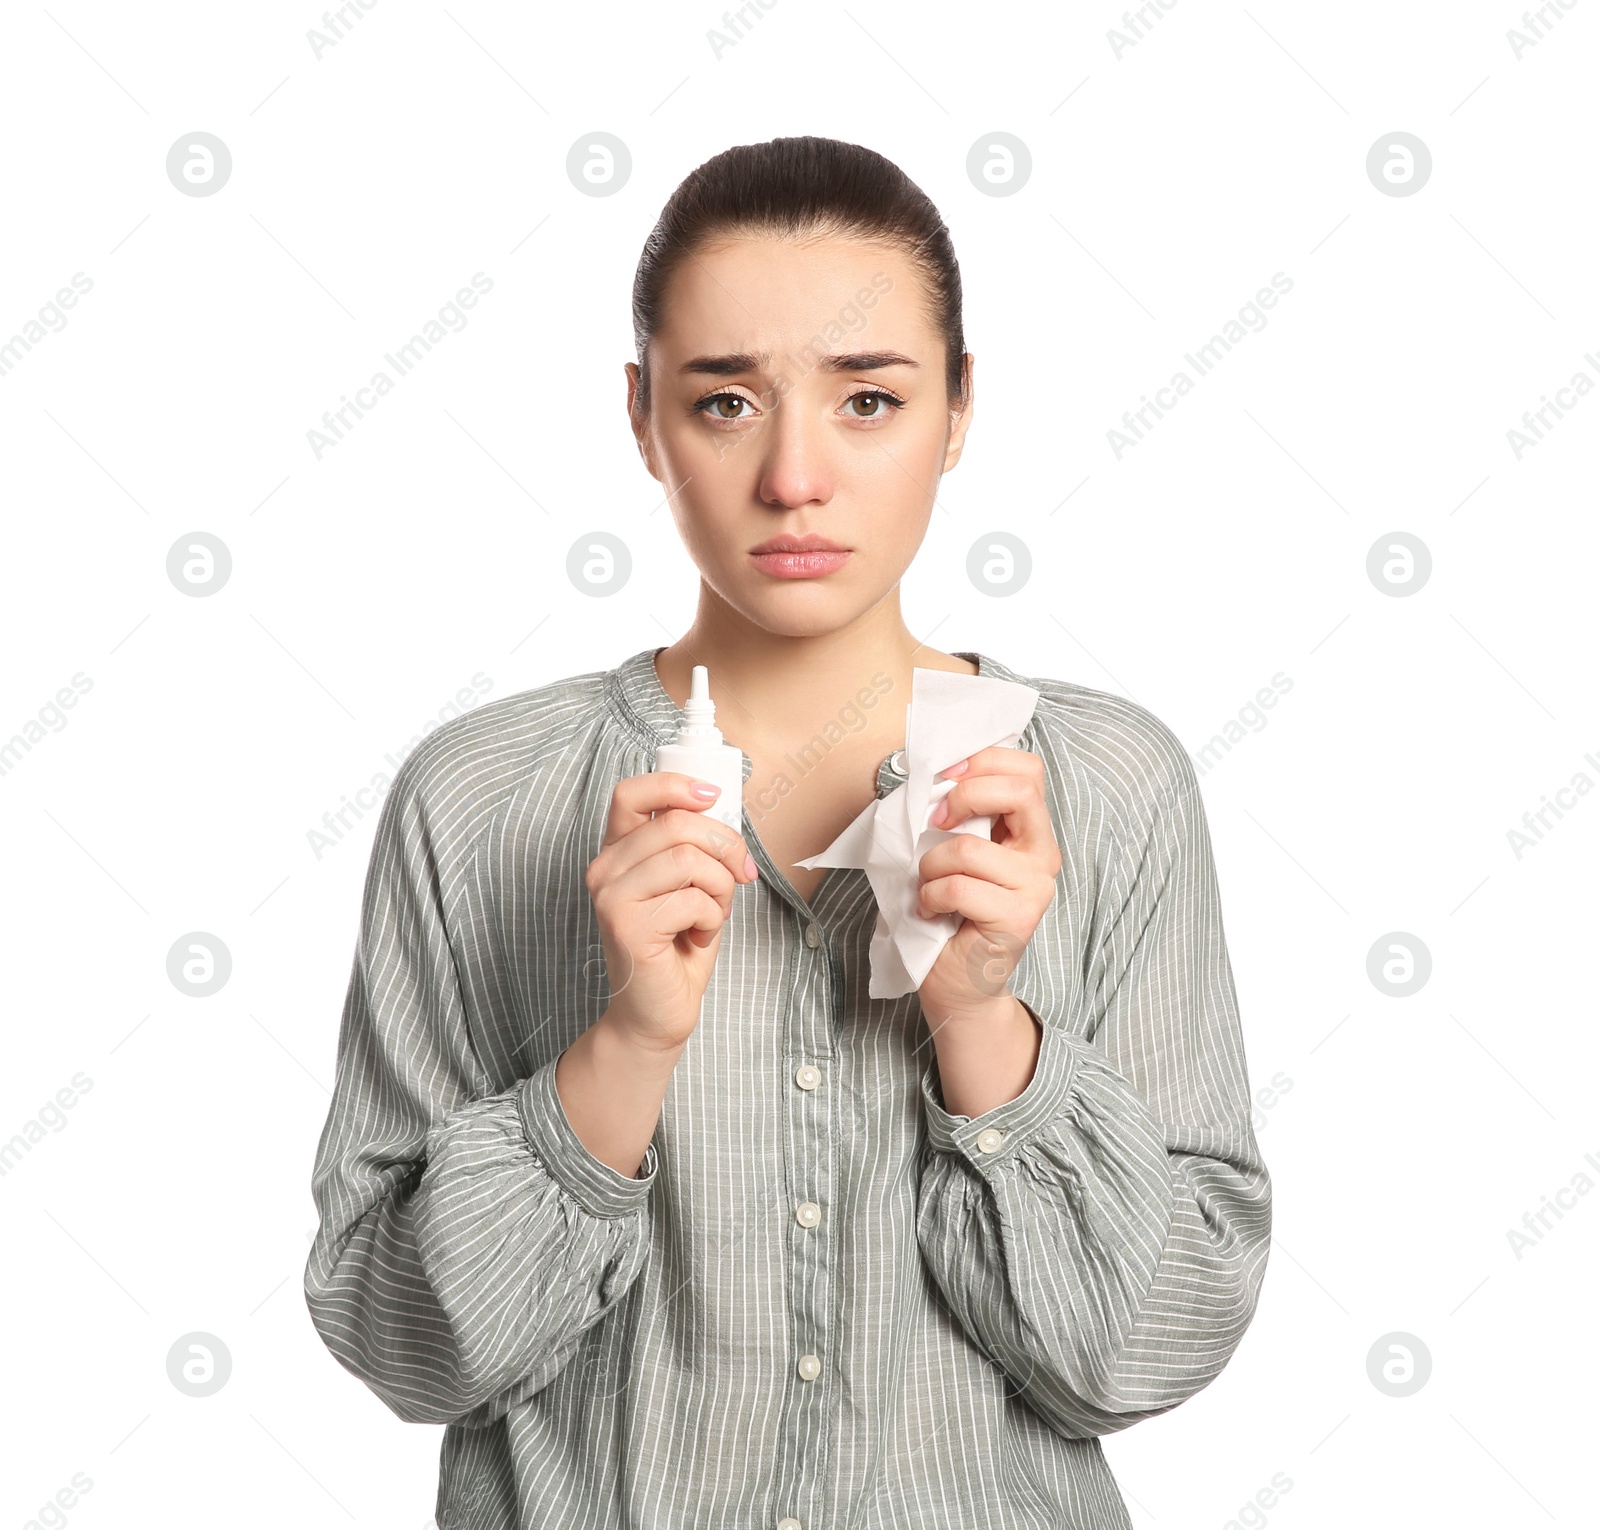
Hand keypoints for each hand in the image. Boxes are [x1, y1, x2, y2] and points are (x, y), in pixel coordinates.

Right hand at [586, 771, 757, 1054]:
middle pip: (677, 823)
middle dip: (726, 847)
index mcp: (618, 851)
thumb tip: (724, 809)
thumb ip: (694, 845)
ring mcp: (611, 896)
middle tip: (740, 875)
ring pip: (690, 859)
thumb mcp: (690, 883)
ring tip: (714, 912)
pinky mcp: (627, 926)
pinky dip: (713, 918)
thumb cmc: (678, 946)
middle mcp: (605, 869)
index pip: (631, 793)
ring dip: (721, 887)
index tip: (713, 796)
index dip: (676, 785)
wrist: (658, 1012)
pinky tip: (699, 936)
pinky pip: (694, 899)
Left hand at [914, 746, 1061, 1028]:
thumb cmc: (947, 912)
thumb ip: (957, 814)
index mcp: (1028, 831)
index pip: (1027, 769)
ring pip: (969, 847)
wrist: (958, 983)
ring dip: (930, 866)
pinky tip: (932, 911)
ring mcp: (1036, 887)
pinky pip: (959, 887)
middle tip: (935, 823)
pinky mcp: (1020, 918)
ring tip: (929, 887)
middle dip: (964, 796)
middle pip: (1020, 791)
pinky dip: (930, 896)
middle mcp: (1042, 854)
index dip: (983, 761)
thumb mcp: (950, 850)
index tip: (944, 777)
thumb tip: (932, 775)